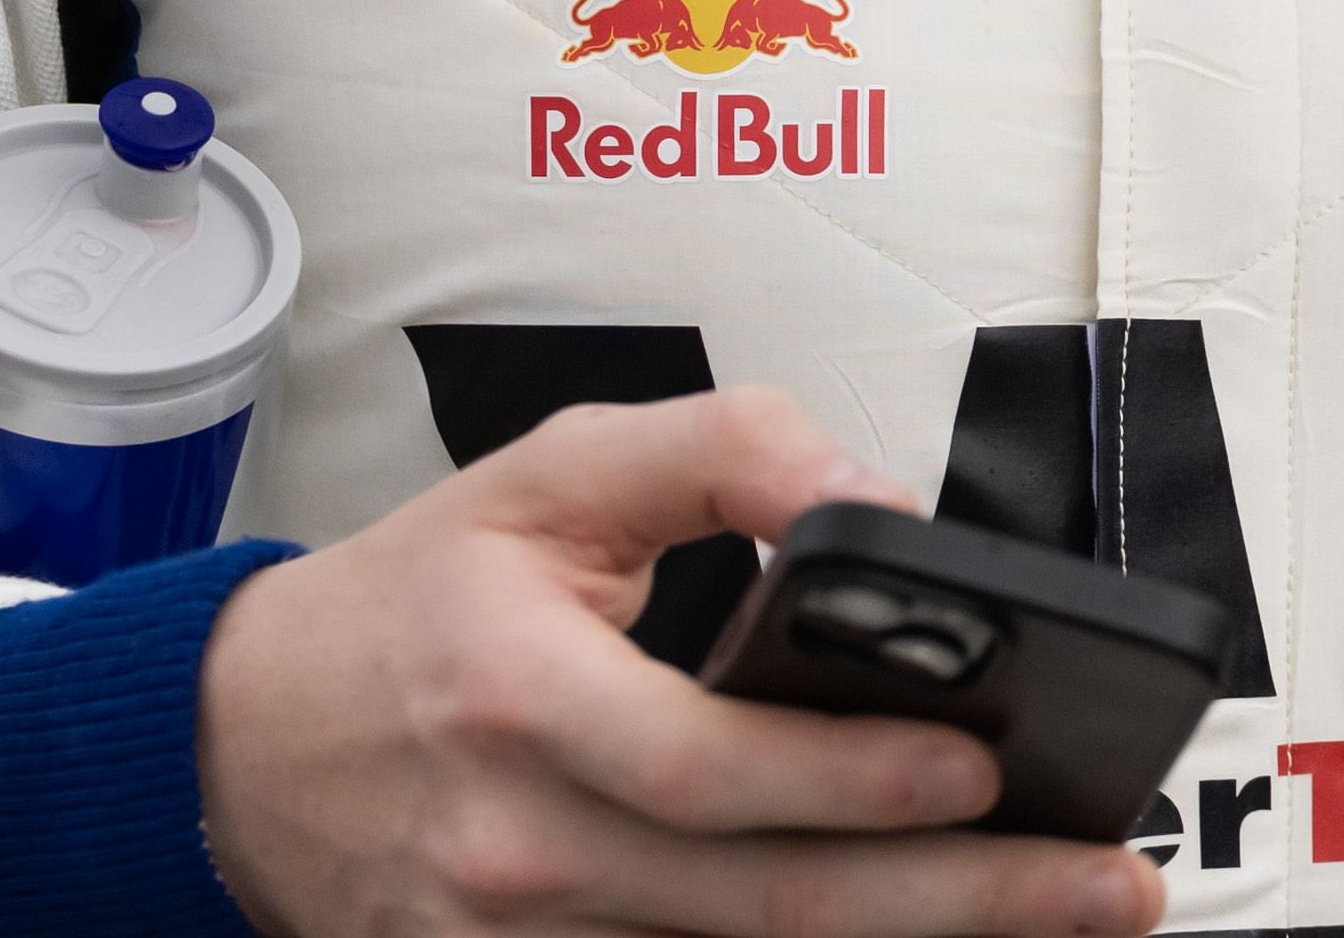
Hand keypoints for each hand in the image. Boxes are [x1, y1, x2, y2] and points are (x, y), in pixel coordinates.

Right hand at [194, 387, 1169, 937]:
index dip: (850, 772)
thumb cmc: (411, 606)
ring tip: (1054, 921)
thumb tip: (872, 497)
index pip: (707, 765)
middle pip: (764, 904)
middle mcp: (520, 844)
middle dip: (957, 901)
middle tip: (1099, 883)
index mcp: (518, 697)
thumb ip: (719, 453)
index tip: (982, 761)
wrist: (244, 743)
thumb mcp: (549, 474)